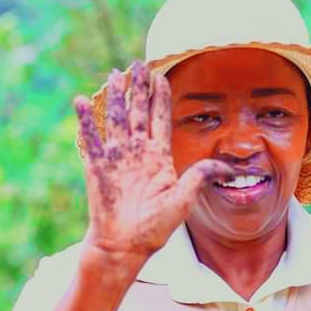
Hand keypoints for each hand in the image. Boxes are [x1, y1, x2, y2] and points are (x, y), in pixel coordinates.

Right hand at [73, 60, 232, 267]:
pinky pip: (90, 140)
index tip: (161, 76)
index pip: (160, 120)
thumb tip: (229, 167)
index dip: (160, 98)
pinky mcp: (97, 167)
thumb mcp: (184, 200)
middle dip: (138, 89)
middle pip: (137, 113)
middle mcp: (137, 153)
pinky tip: (81, 101)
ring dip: (114, 98)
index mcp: (158, 158)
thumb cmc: (155, 227)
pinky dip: (85, 121)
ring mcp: (116, 158)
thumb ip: (201, 177)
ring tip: (114, 76)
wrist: (126, 245)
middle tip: (137, 65)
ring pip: (115, 120)